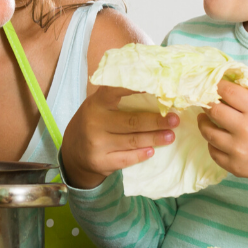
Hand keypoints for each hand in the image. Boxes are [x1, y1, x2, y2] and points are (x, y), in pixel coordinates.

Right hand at [61, 85, 179, 188]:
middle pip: (133, 122)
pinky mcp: (101, 162)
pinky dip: (141, 154)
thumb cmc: (93, 122)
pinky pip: (127, 159)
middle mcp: (95, 122)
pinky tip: (152, 150)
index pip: (120, 91)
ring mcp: (97, 144)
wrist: (73, 152)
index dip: (141, 89)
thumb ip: (117, 95)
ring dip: (155, 138)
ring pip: (133, 141)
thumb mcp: (98, 104)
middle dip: (157, 121)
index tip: (162, 88)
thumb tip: (152, 86)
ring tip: (170, 135)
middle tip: (175, 119)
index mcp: (97, 103)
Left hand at [196, 80, 247, 190]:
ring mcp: (239, 149)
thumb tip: (225, 88)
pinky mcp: (235, 166)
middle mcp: (246, 129)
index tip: (212, 84)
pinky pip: (213, 151)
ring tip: (205, 118)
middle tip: (205, 101)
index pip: (227, 91)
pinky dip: (212, 143)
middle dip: (207, 103)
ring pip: (207, 132)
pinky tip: (216, 137)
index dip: (216, 85)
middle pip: (213, 110)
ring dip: (204, 122)